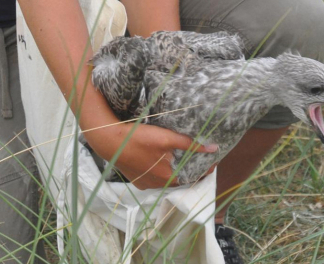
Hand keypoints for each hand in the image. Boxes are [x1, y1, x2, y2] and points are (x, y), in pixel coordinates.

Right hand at [83, 122, 217, 189]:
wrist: (110, 142)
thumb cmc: (139, 138)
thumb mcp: (167, 138)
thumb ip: (190, 144)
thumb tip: (213, 149)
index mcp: (168, 177)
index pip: (193, 176)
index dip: (203, 168)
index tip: (211, 160)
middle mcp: (158, 185)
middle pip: (180, 178)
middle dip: (190, 168)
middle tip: (197, 156)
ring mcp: (146, 184)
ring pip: (167, 179)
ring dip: (175, 170)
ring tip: (181, 158)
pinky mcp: (138, 180)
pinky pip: (155, 178)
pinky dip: (161, 171)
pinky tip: (161, 161)